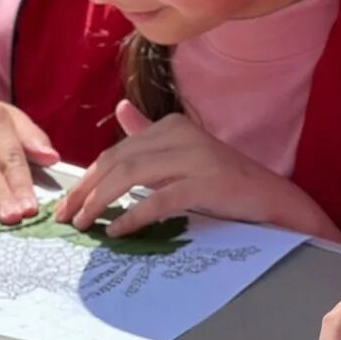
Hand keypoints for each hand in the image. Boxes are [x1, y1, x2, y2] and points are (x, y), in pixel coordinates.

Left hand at [55, 101, 340, 240]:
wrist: (274, 201)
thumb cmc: (227, 183)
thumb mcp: (185, 154)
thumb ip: (151, 134)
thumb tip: (122, 110)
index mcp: (173, 125)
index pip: (118, 150)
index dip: (88, 177)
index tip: (68, 204)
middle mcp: (182, 134)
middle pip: (119, 161)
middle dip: (86, 190)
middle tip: (66, 217)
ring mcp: (196, 157)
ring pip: (132, 175)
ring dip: (100, 201)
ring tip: (84, 224)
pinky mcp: (207, 182)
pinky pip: (159, 199)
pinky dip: (133, 215)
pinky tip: (117, 229)